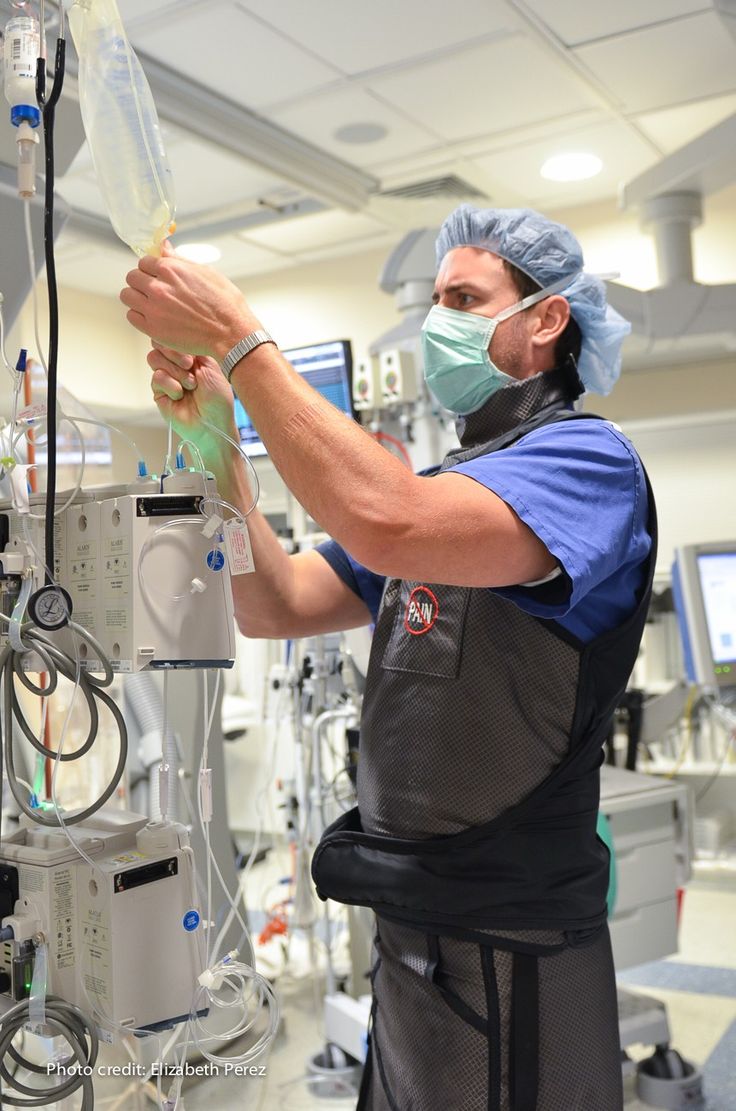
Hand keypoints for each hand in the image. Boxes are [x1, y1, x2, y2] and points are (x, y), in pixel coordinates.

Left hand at [120, 240, 260, 358]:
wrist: (230, 332)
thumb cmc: (224, 303)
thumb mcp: (205, 271)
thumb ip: (178, 259)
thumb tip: (163, 245)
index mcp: (171, 269)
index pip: (143, 261)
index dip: (150, 268)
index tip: (157, 276)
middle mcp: (158, 287)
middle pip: (132, 277)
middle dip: (142, 282)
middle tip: (154, 290)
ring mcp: (154, 308)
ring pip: (127, 296)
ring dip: (137, 298)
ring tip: (151, 304)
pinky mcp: (153, 329)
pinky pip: (132, 316)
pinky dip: (139, 316)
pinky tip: (153, 317)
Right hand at [148, 342, 239, 461]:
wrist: (213, 424)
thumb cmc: (218, 399)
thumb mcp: (210, 367)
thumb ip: (190, 349)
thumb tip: (172, 337)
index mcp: (191, 355)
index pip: (174, 337)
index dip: (178, 340)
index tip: (192, 351)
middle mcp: (177, 365)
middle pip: (160, 344)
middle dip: (175, 353)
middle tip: (190, 366)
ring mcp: (167, 377)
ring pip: (154, 358)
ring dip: (174, 370)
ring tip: (190, 384)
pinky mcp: (159, 392)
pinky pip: (156, 377)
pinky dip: (170, 384)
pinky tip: (181, 395)